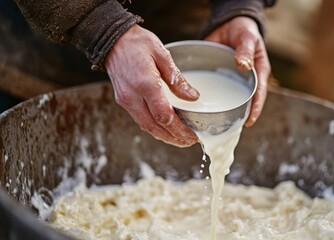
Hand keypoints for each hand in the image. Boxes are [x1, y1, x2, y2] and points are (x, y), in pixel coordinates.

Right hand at [105, 24, 199, 146]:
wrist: (111, 39)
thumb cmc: (137, 43)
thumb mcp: (162, 54)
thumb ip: (177, 79)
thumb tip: (193, 97)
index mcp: (145, 83)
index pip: (163, 115)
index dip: (179, 129)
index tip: (193, 135)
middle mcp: (133, 96)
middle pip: (154, 127)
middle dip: (173, 138)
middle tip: (190, 142)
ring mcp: (125, 100)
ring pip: (146, 126)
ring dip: (164, 136)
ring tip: (180, 139)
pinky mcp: (123, 100)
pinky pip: (140, 120)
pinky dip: (154, 128)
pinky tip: (165, 129)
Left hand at [205, 16, 270, 126]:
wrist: (229, 22)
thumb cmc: (244, 30)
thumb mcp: (247, 38)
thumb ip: (245, 51)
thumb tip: (244, 66)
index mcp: (257, 73)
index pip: (258, 95)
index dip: (255, 109)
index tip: (249, 122)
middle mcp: (245, 80)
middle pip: (243, 101)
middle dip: (237, 115)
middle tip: (227, 129)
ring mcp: (230, 80)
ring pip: (227, 98)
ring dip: (221, 109)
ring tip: (211, 123)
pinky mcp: (217, 76)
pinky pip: (213, 89)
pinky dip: (207, 97)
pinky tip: (196, 105)